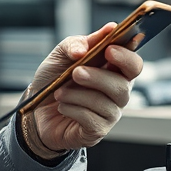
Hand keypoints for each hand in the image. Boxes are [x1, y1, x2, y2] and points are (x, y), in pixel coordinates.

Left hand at [20, 23, 142, 156]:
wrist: (36, 108)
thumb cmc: (54, 79)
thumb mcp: (61, 55)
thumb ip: (77, 43)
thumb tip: (94, 39)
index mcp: (113, 70)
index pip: (134, 64)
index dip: (126, 56)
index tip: (109, 49)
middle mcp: (117, 92)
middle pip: (123, 86)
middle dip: (98, 77)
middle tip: (76, 72)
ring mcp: (109, 113)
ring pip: (105, 104)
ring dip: (78, 94)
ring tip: (60, 92)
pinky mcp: (98, 130)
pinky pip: (91, 119)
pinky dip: (72, 109)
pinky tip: (62, 106)